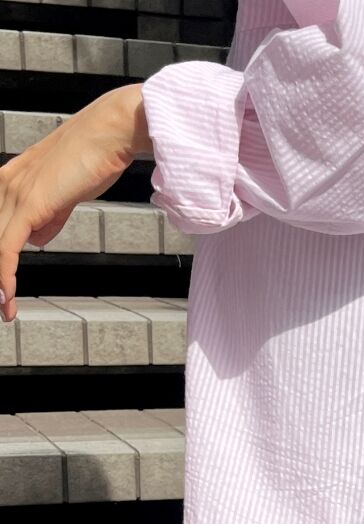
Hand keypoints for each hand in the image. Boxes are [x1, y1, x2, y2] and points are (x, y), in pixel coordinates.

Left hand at [0, 83, 151, 321]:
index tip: (2, 287)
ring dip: (0, 284)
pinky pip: (7, 249)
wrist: (112, 132)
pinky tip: (6, 299)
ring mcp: (14, 193)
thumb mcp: (67, 192)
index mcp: (11, 179)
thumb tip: (36, 240)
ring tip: (4, 312)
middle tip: (2, 306)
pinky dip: (5, 277)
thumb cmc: (97, 155)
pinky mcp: (29, 204)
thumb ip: (49, 216)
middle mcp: (5, 184)